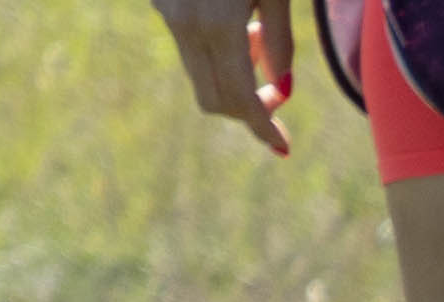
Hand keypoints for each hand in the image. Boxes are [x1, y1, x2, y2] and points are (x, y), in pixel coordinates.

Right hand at [157, 0, 303, 155]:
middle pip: (214, 98)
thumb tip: (281, 90)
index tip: (282, 145)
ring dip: (233, 75)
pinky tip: (235, 18)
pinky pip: (190, 47)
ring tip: (256, 31)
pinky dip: (216, 52)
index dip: (262, 126)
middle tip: (278, 87)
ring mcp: (168, 14)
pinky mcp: (161, 4)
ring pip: (199, 75)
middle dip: (249, 106)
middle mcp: (186, 25)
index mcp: (219, 24)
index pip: (240, 96)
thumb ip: (279, 41)